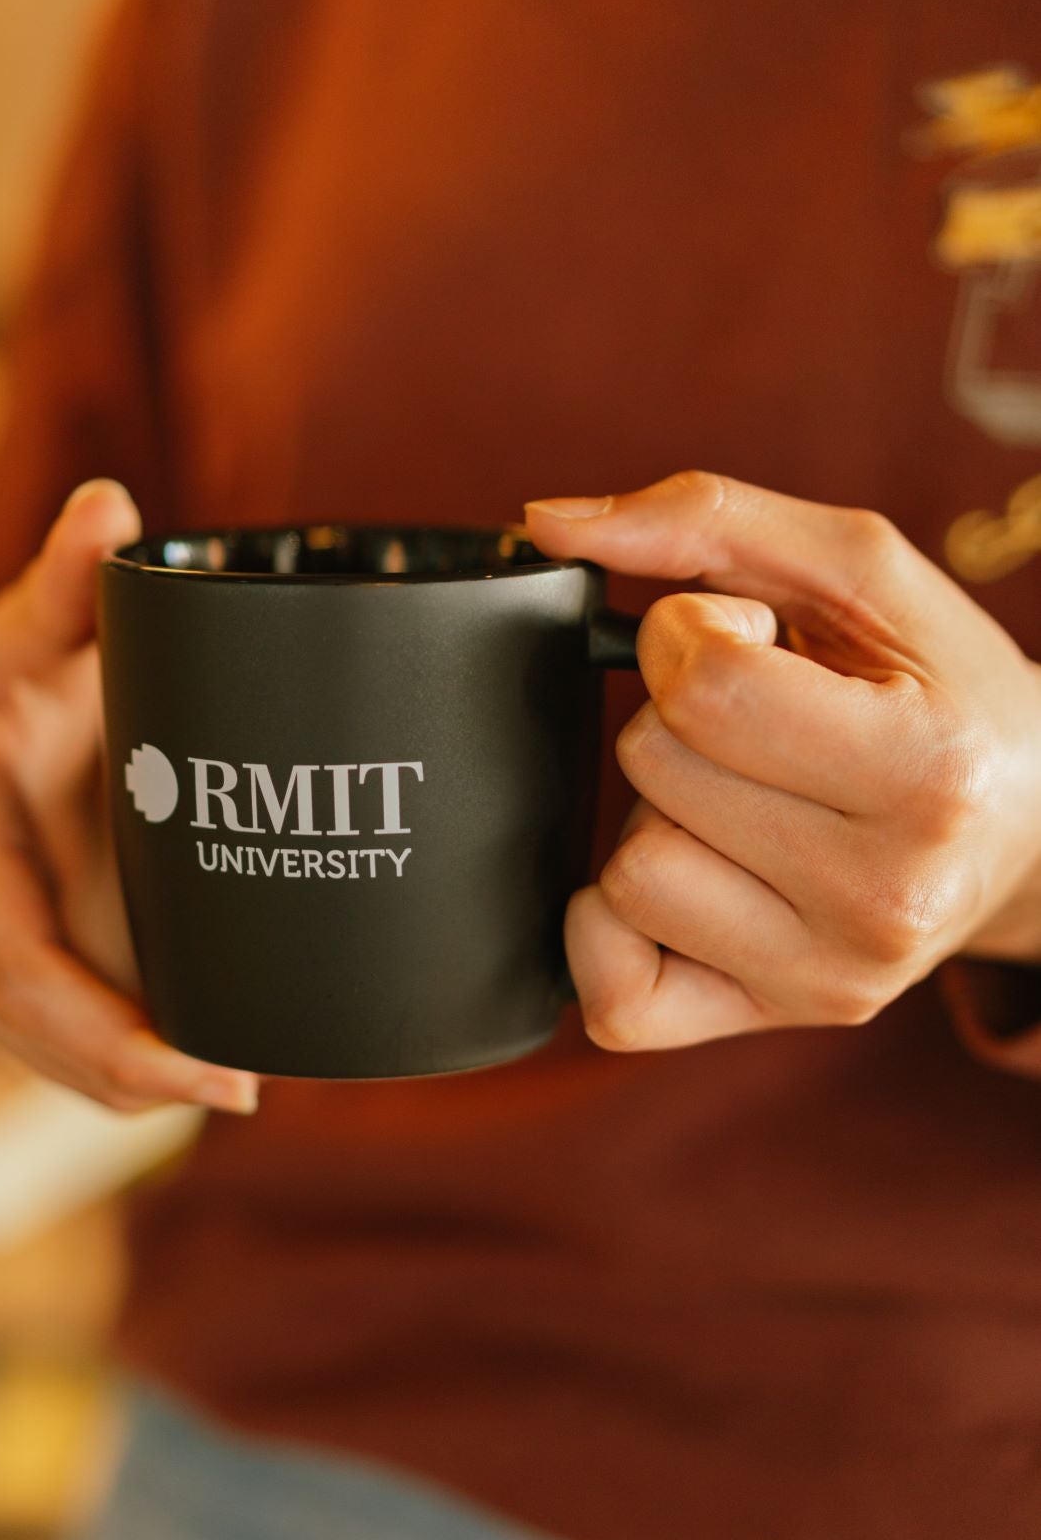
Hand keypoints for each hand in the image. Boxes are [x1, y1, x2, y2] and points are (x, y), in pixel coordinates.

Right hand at [0, 480, 258, 1112]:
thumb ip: (69, 585)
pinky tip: (174, 1072)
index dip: (113, 1036)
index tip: (213, 1070)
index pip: (23, 968)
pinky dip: (98, 1066)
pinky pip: (27, 1046)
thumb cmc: (0, 684)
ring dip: (122, 1083)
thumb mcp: (29, 635)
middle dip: (134, 1078)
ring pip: (28, 1054)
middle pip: (31, 1031)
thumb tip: (110, 505)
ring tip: (228, 1081)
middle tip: (245, 1087)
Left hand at [526, 472, 1040, 1050]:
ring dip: (659, 815)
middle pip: (652, 767)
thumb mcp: (862, 572)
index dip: (691, 634)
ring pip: (628, 874)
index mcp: (927, 771)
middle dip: (678, 719)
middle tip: (762, 725)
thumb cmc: (938, 688)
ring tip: (745, 799)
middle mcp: (886, 896)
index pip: (704, 687)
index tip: (749, 640)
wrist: (1028, 827)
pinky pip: (614, 999)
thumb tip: (547, 523)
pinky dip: (615, 927)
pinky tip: (692, 874)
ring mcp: (827, 978)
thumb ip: (707, 517)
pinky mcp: (769, 1022)